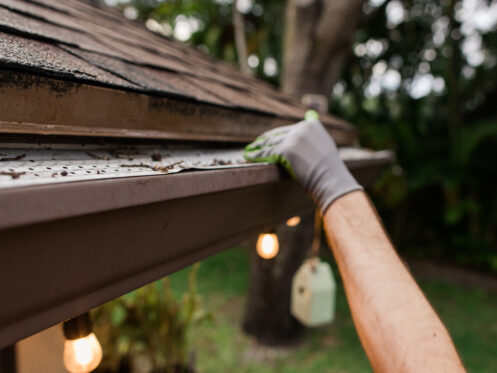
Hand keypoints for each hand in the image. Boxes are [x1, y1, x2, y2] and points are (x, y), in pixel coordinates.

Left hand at [244, 119, 361, 213]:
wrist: (331, 179)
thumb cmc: (328, 170)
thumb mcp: (323, 147)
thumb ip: (311, 139)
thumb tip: (300, 140)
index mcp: (311, 125)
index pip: (287, 130)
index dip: (274, 135)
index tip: (266, 138)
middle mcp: (301, 128)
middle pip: (276, 134)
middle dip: (263, 141)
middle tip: (253, 145)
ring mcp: (293, 138)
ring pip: (270, 143)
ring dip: (256, 148)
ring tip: (247, 151)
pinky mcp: (285, 150)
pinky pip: (267, 153)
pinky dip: (256, 156)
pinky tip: (249, 157)